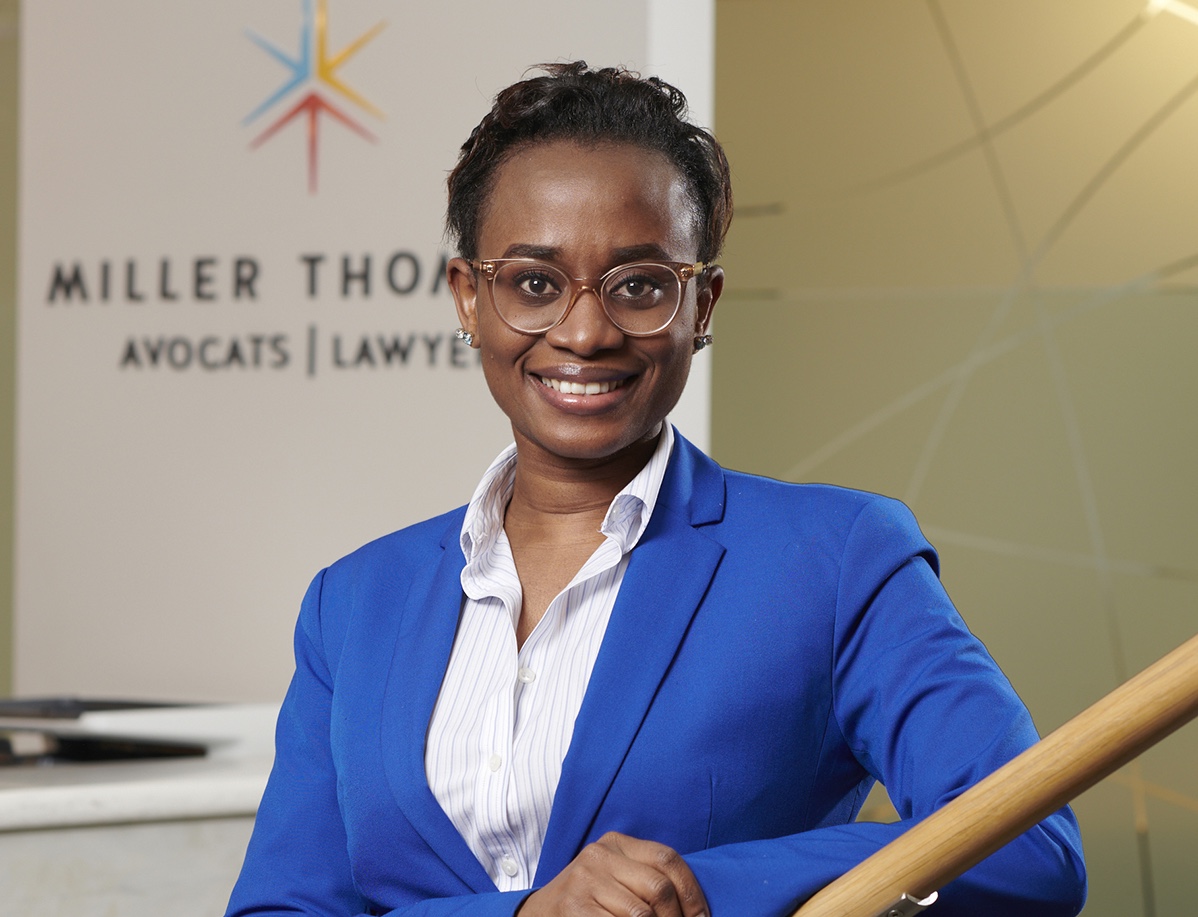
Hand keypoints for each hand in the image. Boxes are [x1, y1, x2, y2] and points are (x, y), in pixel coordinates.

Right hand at [517, 832, 707, 916]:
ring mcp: (584, 881)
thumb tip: (695, 909)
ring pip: (642, 914)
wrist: (540, 914)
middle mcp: (599, 855)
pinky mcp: (574, 907)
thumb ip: (647, 879)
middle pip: (659, 887)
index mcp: (615, 842)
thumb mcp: (617, 877)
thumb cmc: (591, 899)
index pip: (667, 859)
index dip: (692, 892)